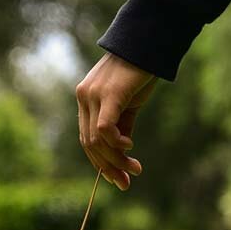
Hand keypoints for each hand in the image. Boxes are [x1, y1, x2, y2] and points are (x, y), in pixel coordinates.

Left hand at [76, 53, 156, 189]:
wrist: (147, 46)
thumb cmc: (139, 74)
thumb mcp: (128, 105)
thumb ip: (122, 128)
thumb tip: (122, 153)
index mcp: (85, 101)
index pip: (87, 140)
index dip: (101, 164)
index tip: (118, 179)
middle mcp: (83, 98)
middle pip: (90, 145)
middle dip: (108, 168)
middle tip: (126, 183)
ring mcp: (92, 96)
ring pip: (98, 141)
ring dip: (117, 160)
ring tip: (136, 169)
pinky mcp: (107, 94)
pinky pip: (105, 129)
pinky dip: (116, 144)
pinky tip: (130, 148)